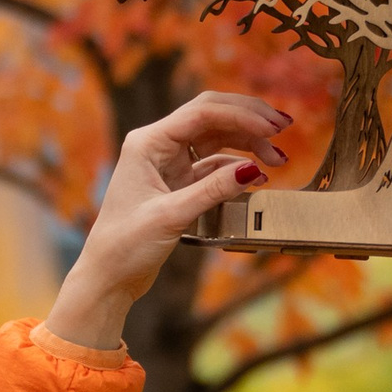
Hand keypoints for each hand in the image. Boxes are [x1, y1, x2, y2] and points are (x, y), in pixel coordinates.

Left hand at [47, 92, 292, 348]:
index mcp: (148, 142)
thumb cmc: (125, 246)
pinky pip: (214, 166)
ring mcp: (169, 163)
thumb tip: (253, 169)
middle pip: (211, 117)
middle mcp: (158, 145)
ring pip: (217, 140)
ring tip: (278, 158)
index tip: (272, 129)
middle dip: (248, 121)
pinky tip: (257, 177)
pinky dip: (236, 169)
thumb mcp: (171, 216)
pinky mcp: (178, 184)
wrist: (109, 277)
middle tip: (282, 128)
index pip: (202, 114)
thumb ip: (213, 191)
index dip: (241, 117)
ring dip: (247, 144)